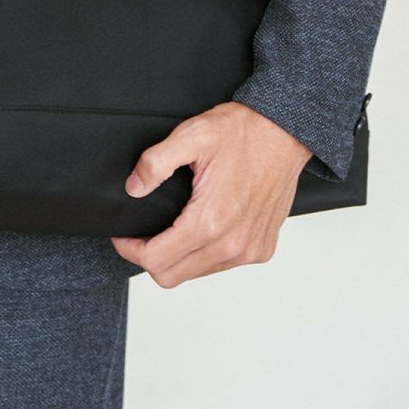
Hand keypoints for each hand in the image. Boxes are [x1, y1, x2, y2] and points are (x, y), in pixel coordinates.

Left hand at [110, 101, 311, 288]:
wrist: (285, 132)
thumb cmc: (243, 132)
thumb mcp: (192, 135)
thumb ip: (156, 163)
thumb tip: (133, 188)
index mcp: (210, 221)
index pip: (156, 260)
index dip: (130, 249)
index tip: (123, 235)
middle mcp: (232, 244)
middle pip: (172, 276)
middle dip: (149, 257)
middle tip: (141, 234)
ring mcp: (250, 250)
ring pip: (197, 274)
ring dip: (177, 257)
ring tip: (170, 228)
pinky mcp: (262, 248)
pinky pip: (222, 266)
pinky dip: (204, 255)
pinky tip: (201, 228)